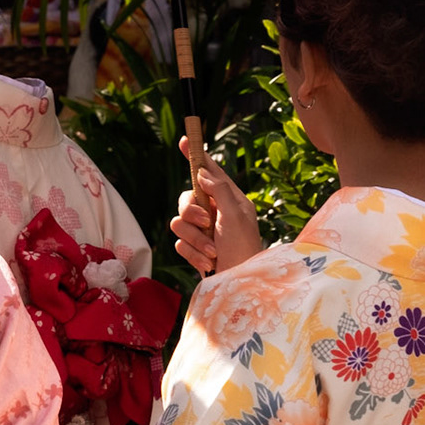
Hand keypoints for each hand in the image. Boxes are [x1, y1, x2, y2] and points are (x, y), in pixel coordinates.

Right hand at [172, 136, 263, 273]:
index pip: (210, 173)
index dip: (197, 156)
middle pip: (186, 198)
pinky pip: (179, 243)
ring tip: (213, 251)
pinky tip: (208, 263)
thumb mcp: (236, 216)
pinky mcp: (195, 249)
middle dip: (193, 213)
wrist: (241, 285)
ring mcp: (203, 232)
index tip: (185, 140)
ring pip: (179, 222)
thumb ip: (219, 191)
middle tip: (208, 223)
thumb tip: (203, 173)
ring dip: (196, 239)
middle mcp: (215, 213)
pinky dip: (194, 254)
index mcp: (229, 201)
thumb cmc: (245, 249)